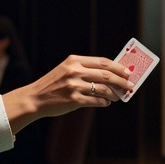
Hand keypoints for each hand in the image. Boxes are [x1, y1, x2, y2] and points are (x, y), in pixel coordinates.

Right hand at [1, 55, 133, 129]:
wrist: (34, 98)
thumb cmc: (53, 84)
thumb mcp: (66, 70)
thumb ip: (85, 69)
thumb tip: (111, 75)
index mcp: (74, 60)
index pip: (103, 62)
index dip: (118, 67)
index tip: (128, 72)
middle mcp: (74, 71)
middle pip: (106, 75)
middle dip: (121, 80)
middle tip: (129, 85)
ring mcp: (74, 86)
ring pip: (103, 89)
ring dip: (114, 93)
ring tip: (117, 96)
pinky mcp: (74, 100)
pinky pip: (96, 101)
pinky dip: (104, 102)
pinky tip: (106, 103)